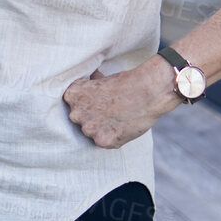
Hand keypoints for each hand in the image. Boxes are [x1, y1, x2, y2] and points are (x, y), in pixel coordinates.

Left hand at [63, 58, 178, 148]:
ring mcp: (88, 128)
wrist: (147, 92)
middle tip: (109, 111)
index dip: (87, 103)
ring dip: (101, 128)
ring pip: (90, 132)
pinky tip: (121, 127)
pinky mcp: (102, 141)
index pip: (73, 104)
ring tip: (117, 118)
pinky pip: (103, 142)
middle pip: (79, 119)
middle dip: (91, 116)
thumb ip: (91, 84)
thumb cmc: (126, 83)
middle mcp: (76, 113)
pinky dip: (112, 137)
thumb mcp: (102, 78)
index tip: (98, 101)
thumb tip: (90, 78)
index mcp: (72, 95)